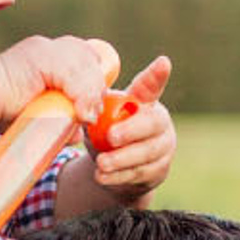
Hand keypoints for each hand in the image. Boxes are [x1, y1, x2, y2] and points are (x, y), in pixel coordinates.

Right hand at [0, 34, 120, 125]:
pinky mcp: (43, 56)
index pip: (83, 56)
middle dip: (96, 87)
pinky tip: (79, 112)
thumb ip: (60, 119)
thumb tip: (78, 133)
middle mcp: (47, 46)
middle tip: (90, 115)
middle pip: (88, 57)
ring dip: (90, 95)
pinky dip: (81, 95)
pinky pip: (74, 74)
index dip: (94, 78)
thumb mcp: (40, 114)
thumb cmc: (1, 111)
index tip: (91, 105)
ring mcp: (45, 48)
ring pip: (84, 66)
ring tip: (84, 117)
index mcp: (45, 56)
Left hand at [87, 56, 174, 202]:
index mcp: (145, 103)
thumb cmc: (108, 134)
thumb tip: (76, 105)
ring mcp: (163, 147)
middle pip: (151, 124)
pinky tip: (102, 177)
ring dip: (121, 159)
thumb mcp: (100, 119)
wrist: (119, 170)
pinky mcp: (159, 171)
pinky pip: (139, 174)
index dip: (158, 75)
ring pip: (146, 154)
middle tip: (111, 137)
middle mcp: (159, 122)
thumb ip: (93, 109)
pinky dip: (118, 177)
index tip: (163, 62)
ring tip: (101, 164)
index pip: (151, 86)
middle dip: (131, 131)